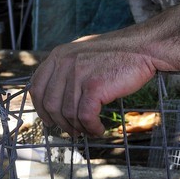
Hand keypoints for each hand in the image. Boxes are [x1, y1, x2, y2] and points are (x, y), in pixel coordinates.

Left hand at [30, 39, 160, 136]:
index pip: (37, 86)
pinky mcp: (94, 86)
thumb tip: (59, 97)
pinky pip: (85, 116)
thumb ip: (68, 69)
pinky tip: (99, 129)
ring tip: (90, 131)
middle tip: (72, 131)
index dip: (40, 108)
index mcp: (59, 55)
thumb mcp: (84, 53)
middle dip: (60, 123)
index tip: (49, 120)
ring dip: (78, 127)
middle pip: (50, 104)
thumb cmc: (118, 53)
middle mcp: (64, 63)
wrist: (143, 47)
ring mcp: (78, 74)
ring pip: (68, 113)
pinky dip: (91, 127)